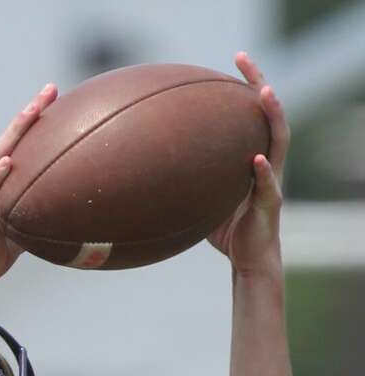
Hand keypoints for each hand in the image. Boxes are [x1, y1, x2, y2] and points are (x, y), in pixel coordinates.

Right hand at [0, 83, 57, 293]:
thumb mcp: (24, 226)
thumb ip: (40, 211)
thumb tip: (70, 209)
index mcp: (1, 182)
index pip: (20, 144)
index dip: (36, 121)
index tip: (56, 97)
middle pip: (11, 139)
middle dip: (31, 113)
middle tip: (50, 89)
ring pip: (0, 155)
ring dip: (17, 131)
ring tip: (33, 110)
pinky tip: (7, 161)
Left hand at [207, 53, 287, 272]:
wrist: (249, 262)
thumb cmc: (227, 231)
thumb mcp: (203, 201)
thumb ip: (188, 184)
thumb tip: (149, 176)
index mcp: (254, 159)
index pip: (253, 116)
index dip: (247, 87)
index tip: (234, 61)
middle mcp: (267, 164)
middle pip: (269, 116)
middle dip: (259, 85)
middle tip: (245, 60)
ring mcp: (272, 182)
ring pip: (278, 142)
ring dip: (272, 116)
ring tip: (264, 94)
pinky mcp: (270, 205)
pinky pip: (267, 186)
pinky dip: (262, 173)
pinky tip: (255, 161)